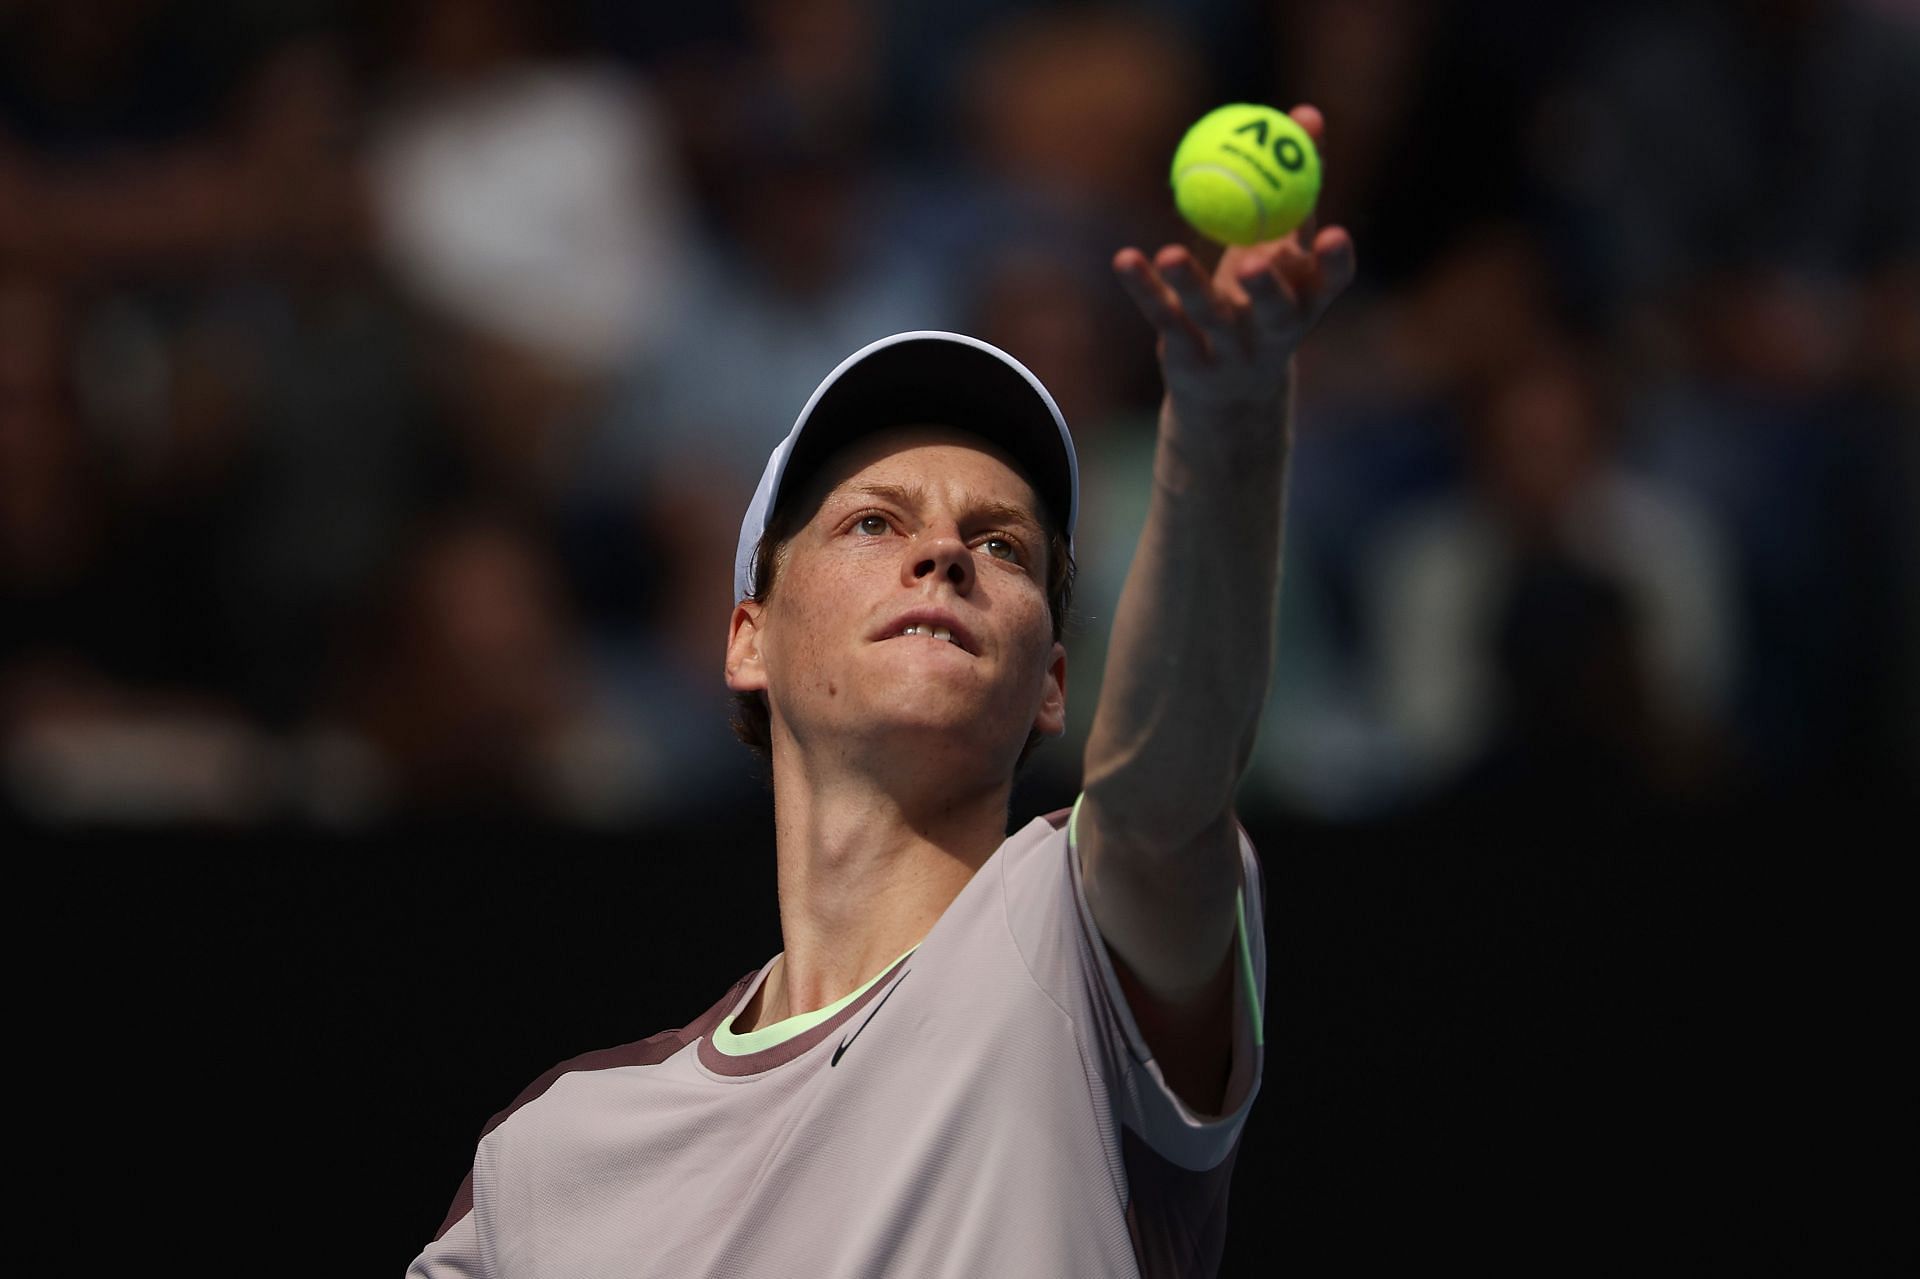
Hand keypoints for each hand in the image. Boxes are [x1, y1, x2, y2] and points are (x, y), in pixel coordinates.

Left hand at [1113, 104, 1356, 421]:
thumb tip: (1307, 113)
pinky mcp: (1190, 361)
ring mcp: (1231, 351)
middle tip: (1255, 260)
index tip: (1335, 234)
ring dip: (1191, 284)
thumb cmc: (1260, 298)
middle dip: (1268, 289)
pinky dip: (1144, 288)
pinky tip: (1125, 259)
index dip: (1335, 263)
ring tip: (1170, 253)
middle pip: (1276, 312)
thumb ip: (1295, 187)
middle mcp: (1276, 332)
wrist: (1230, 390)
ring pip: (1211, 318)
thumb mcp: (1281, 248)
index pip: (1331, 283)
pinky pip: (1164, 318)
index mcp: (1307, 302)